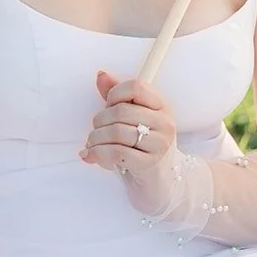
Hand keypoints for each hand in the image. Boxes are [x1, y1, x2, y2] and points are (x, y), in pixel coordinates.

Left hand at [81, 71, 178, 208]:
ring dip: (95, 139)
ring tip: (91, 145)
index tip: (108, 105)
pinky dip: (98, 153)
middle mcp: (165, 122)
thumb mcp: (132, 118)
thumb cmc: (141, 146)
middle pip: (121, 111)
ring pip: (116, 132)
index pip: (136, 86)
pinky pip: (116, 152)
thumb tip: (101, 75)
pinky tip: (92, 156)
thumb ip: (116, 96)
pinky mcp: (149, 164)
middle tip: (95, 131)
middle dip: (100, 121)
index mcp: (161, 105)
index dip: (115, 93)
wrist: (159, 182)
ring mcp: (159, 144)